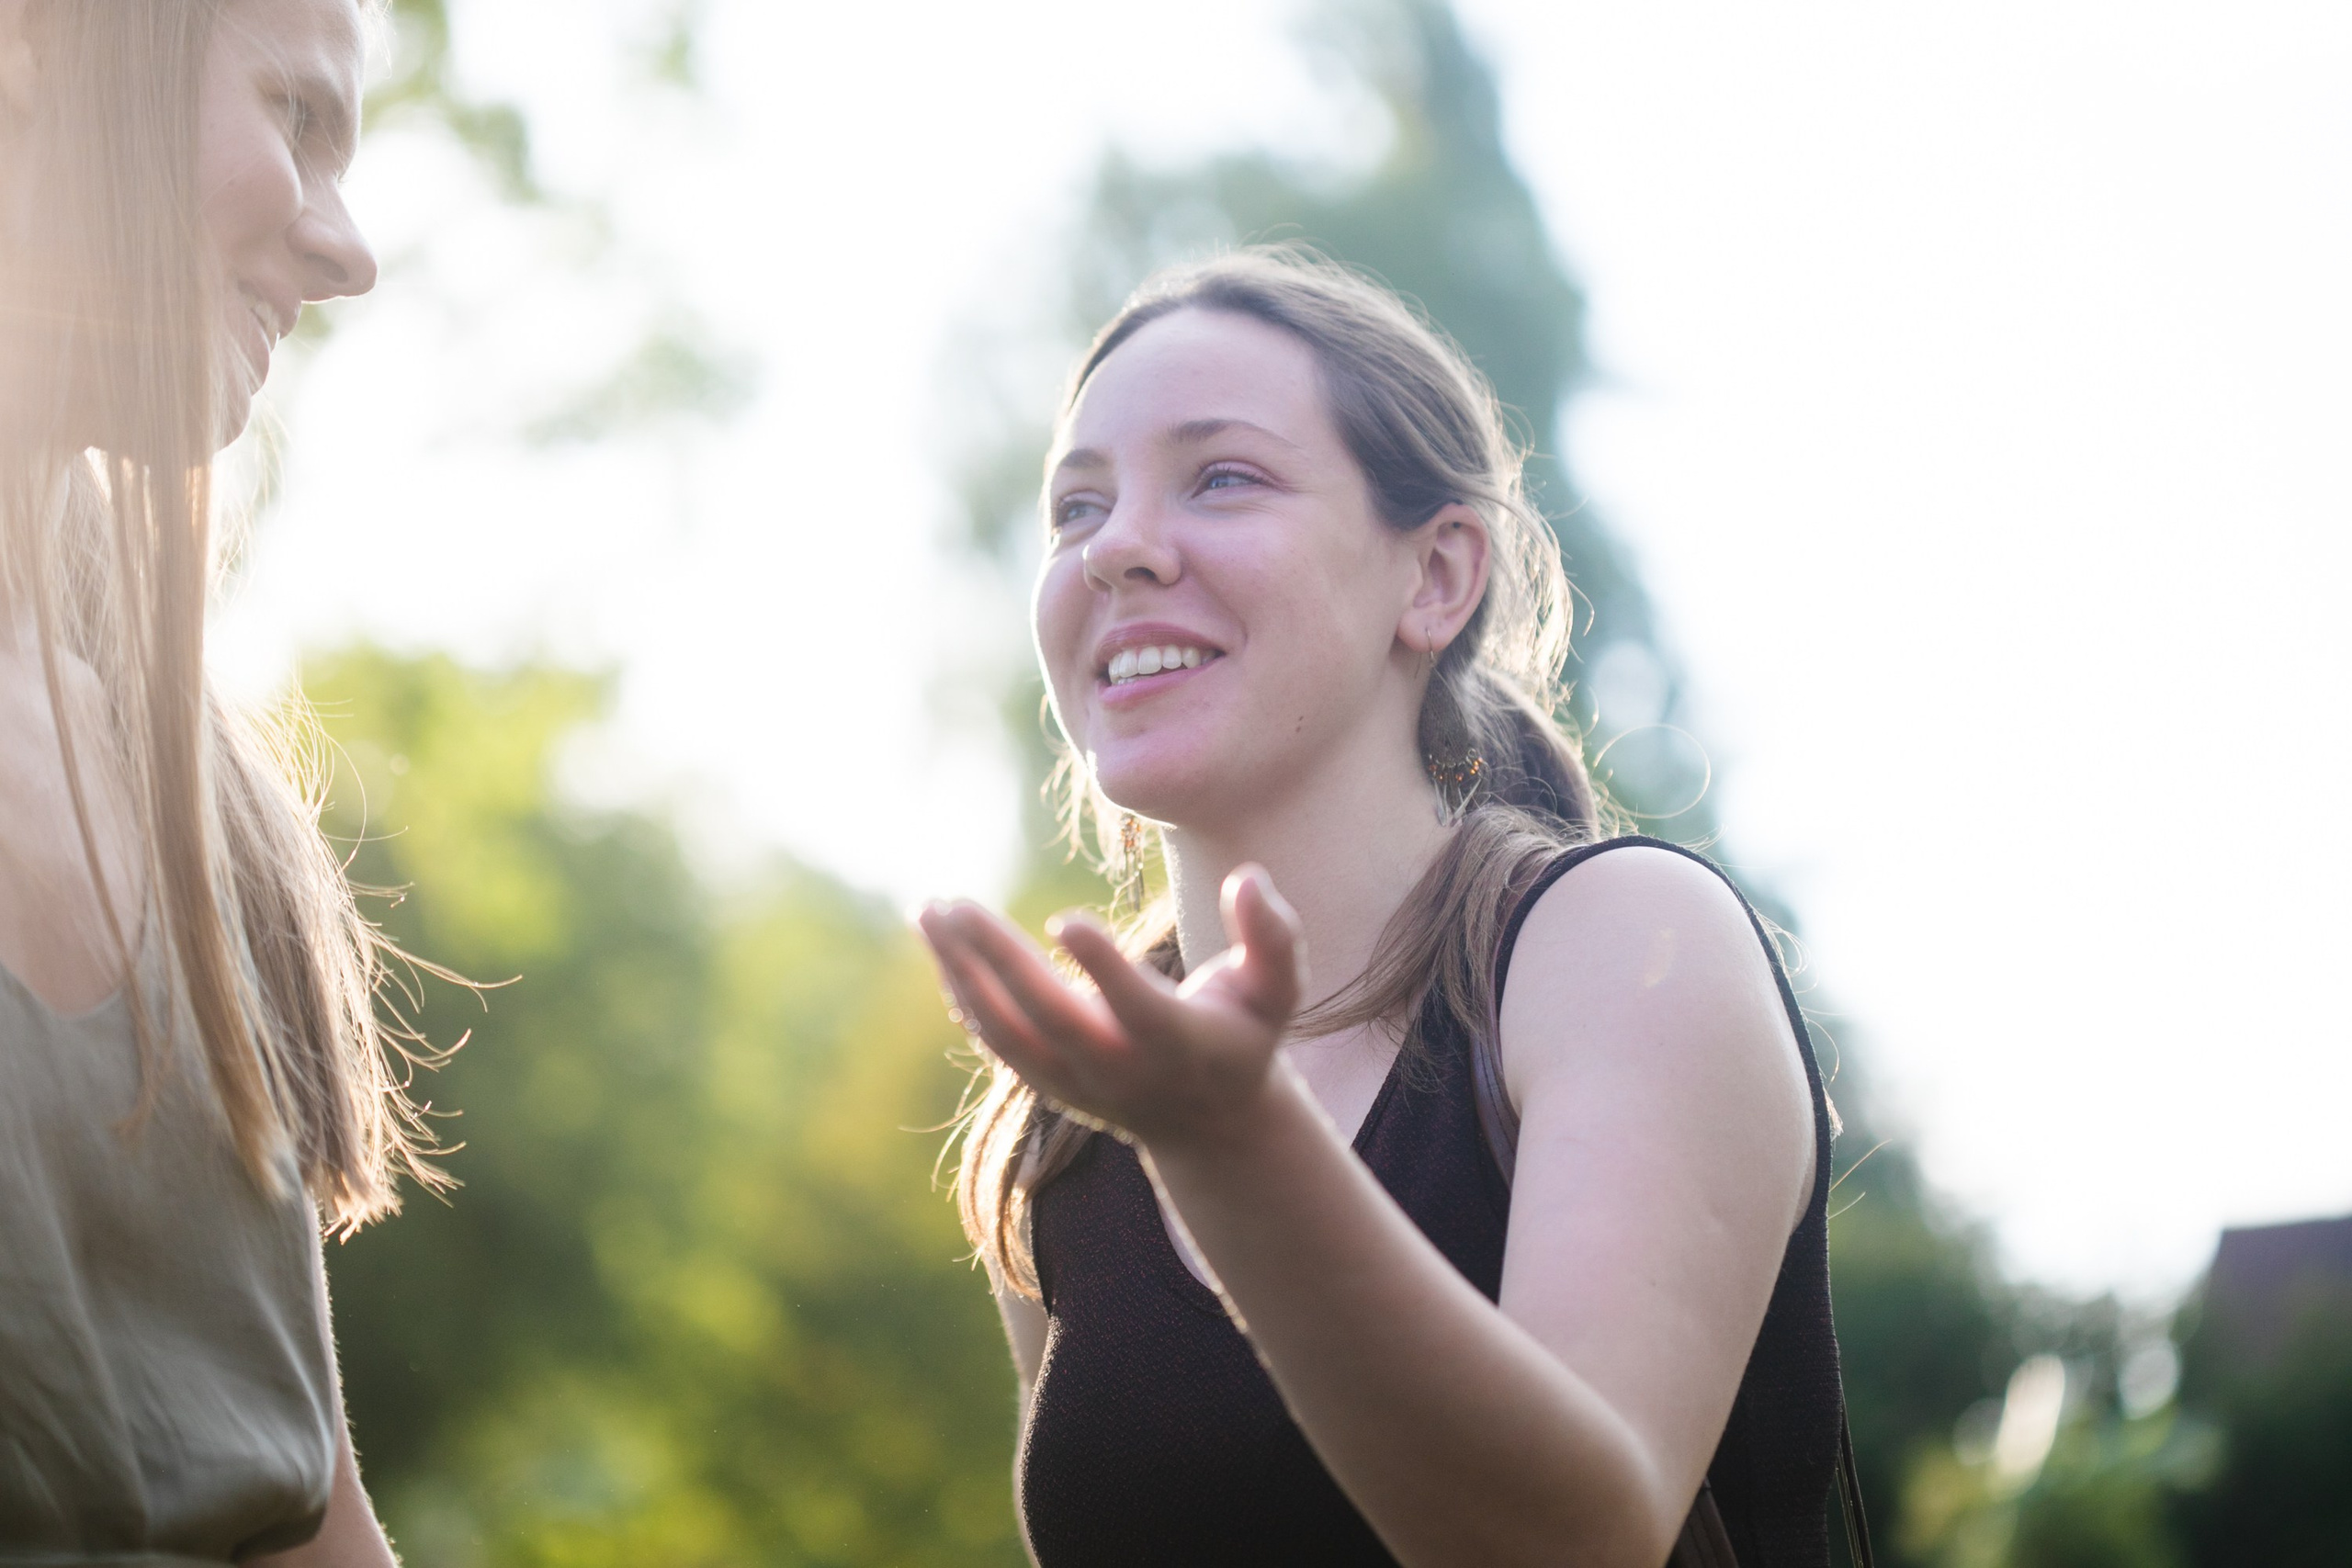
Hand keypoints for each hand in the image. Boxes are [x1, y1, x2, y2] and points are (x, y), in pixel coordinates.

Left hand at [918, 866, 1306, 1150]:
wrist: (1208, 1126)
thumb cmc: (1244, 1035)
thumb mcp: (1277, 990)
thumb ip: (1273, 936)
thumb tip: (1249, 877)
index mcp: (1179, 1043)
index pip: (1136, 1008)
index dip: (1104, 968)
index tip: (1066, 919)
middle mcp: (1120, 1068)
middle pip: (1051, 1018)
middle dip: (999, 961)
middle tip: (955, 904)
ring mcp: (1077, 1082)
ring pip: (1008, 1031)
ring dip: (962, 973)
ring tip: (928, 910)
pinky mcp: (1047, 1082)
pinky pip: (995, 1038)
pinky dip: (962, 993)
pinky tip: (938, 943)